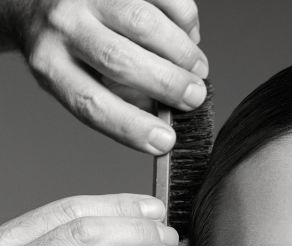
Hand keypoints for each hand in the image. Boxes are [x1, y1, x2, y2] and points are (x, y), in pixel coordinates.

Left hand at [2, 0, 206, 152]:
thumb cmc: (67, 46)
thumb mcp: (80, 79)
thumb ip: (121, 100)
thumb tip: (167, 116)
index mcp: (51, 65)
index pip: (91, 103)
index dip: (132, 126)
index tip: (165, 140)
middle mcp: (63, 25)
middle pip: (119, 59)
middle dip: (167, 83)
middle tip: (194, 96)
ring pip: (142, 22)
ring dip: (181, 51)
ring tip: (198, 68)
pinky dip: (184, 17)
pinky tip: (188, 35)